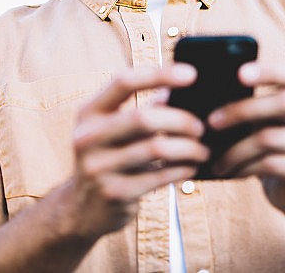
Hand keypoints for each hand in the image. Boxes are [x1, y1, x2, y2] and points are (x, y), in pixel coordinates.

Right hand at [67, 65, 209, 239]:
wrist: (82, 209)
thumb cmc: (108, 159)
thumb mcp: (113, 131)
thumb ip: (142, 109)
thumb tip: (177, 89)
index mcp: (88, 113)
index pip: (123, 82)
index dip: (158, 74)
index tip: (191, 74)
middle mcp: (87, 138)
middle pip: (143, 117)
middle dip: (180, 120)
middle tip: (201, 127)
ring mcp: (98, 167)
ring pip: (155, 148)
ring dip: (187, 148)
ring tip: (202, 150)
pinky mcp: (113, 193)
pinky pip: (159, 177)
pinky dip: (181, 169)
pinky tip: (191, 167)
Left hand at [207, 62, 284, 215]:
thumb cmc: (275, 146)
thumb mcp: (269, 121)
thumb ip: (256, 104)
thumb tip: (214, 95)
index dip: (270, 71)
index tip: (239, 73)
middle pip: (282, 102)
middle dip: (241, 110)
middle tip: (211, 121)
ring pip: (268, 138)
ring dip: (235, 150)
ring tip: (216, 158)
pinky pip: (269, 164)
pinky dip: (243, 167)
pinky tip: (230, 172)